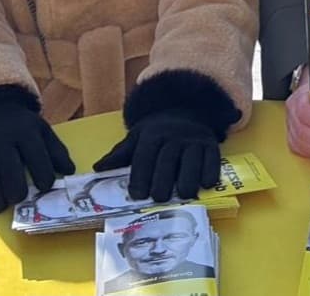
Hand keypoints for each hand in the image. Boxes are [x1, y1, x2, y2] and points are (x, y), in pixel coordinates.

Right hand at [0, 102, 74, 213]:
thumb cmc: (23, 128)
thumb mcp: (42, 131)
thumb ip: (56, 151)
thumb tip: (70, 171)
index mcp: (25, 132)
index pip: (35, 154)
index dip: (42, 172)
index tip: (46, 187)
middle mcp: (3, 140)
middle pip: (9, 166)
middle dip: (15, 186)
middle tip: (20, 199)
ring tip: (0, 207)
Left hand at [94, 110, 220, 201]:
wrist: (184, 112)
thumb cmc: (157, 133)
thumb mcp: (136, 138)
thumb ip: (119, 155)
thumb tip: (97, 169)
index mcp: (151, 134)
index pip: (144, 155)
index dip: (140, 175)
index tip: (136, 195)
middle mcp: (173, 135)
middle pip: (167, 159)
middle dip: (162, 180)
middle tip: (158, 199)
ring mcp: (193, 139)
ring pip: (191, 160)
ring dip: (187, 179)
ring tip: (183, 195)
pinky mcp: (211, 144)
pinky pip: (212, 158)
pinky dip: (210, 171)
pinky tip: (205, 184)